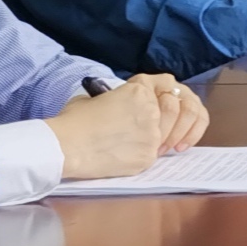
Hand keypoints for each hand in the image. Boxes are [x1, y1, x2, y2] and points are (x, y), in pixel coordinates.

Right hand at [50, 74, 205, 179]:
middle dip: (181, 121)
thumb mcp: (97, 98)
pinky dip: (146, 157)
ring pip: (171, 134)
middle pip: (179, 110)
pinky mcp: (148, 156)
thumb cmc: (73, 121)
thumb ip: (118, 99)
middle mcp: (151, 109)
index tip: (174, 107)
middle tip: (172, 133)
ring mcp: (152, 134)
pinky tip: (130, 158)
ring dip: (168, 138)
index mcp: (139, 90)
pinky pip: (155, 156)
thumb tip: (121, 108)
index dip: (174, 98)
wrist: (65, 146)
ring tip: (152, 146)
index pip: (170, 88)